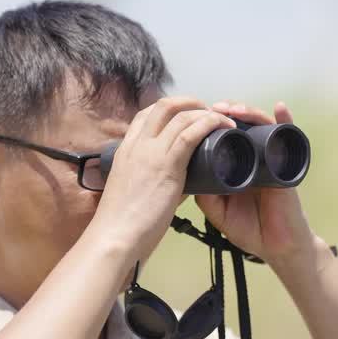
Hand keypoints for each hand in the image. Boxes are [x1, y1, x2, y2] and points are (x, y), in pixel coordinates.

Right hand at [88, 96, 236, 264]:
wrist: (115, 236)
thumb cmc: (124, 221)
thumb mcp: (135, 188)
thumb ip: (158, 178)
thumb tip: (185, 178)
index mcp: (126, 150)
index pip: (145, 114)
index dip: (169, 109)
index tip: (186, 114)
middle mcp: (137, 145)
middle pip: (164, 105)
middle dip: (189, 102)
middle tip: (207, 111)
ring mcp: (151, 152)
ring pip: (181, 115)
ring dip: (205, 112)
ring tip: (221, 119)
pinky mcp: (167, 165)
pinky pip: (190, 134)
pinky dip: (209, 124)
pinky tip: (222, 126)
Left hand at [195, 101, 318, 271]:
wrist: (277, 247)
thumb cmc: (250, 229)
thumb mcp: (218, 211)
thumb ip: (205, 194)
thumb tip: (187, 172)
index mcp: (235, 166)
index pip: (223, 136)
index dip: (212, 123)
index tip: (197, 116)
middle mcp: (253, 157)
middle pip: (241, 125)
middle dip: (227, 112)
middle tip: (214, 108)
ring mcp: (271, 159)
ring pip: (261, 126)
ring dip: (249, 113)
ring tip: (235, 109)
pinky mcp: (286, 165)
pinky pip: (289, 138)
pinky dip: (286, 120)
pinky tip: (280, 108)